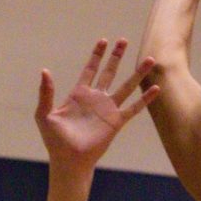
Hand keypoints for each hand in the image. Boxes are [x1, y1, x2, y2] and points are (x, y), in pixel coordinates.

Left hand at [35, 39, 159, 170]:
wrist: (69, 161)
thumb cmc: (54, 140)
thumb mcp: (44, 114)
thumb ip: (46, 93)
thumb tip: (44, 71)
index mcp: (79, 94)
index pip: (90, 69)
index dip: (97, 55)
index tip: (103, 40)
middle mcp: (96, 98)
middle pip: (109, 72)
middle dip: (116, 56)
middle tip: (124, 40)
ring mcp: (108, 109)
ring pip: (126, 86)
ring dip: (137, 73)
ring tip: (150, 59)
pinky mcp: (116, 121)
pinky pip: (134, 108)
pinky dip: (145, 98)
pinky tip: (156, 88)